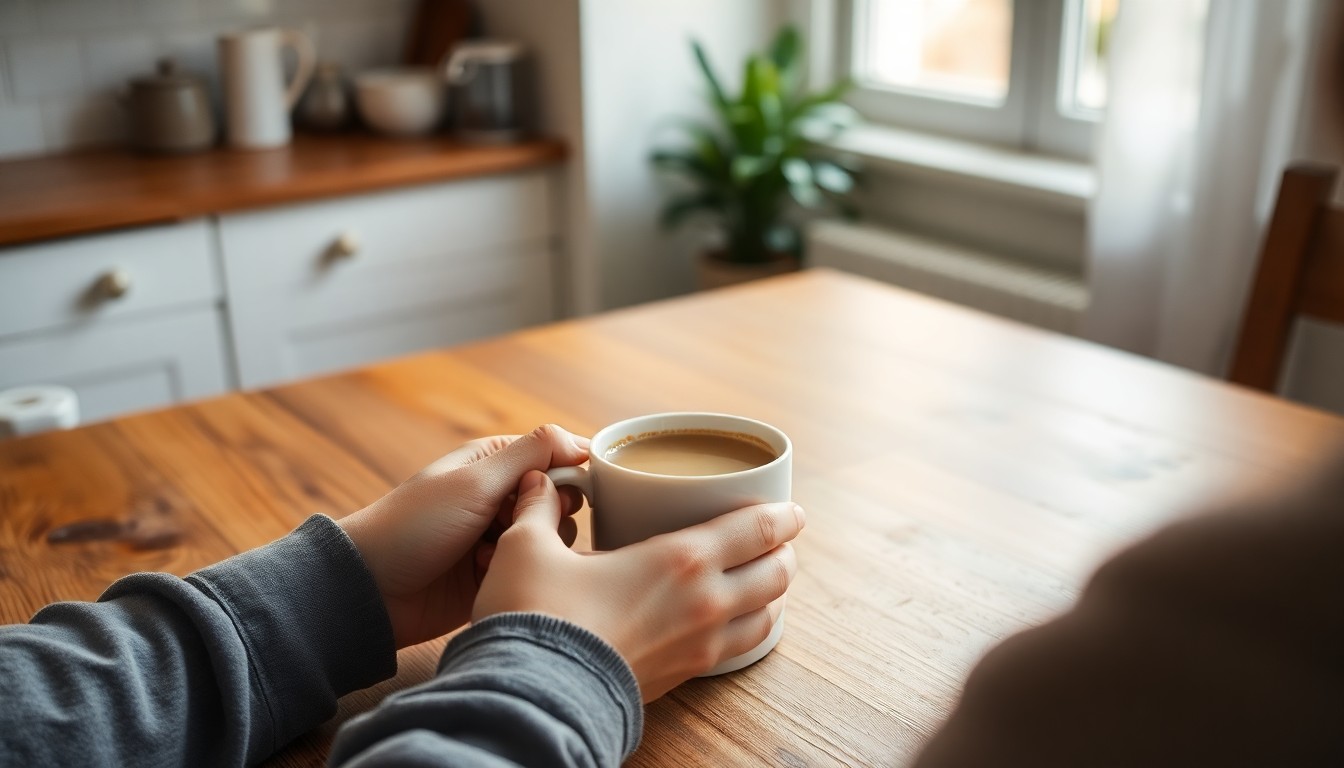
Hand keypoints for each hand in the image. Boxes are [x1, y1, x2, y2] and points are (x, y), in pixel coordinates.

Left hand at [338, 425, 588, 648]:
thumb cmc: (415, 524)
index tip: (568, 490)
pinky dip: (517, 569)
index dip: (571, 471)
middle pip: (558, 498)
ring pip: (550, 536)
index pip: (554, 456)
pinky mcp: (497, 573)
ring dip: (529, 542)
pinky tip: (486, 574)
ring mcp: (498, 537)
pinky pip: (531, 567)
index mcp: (493, 463)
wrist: (372, 588)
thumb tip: (580, 440)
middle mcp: (499, 497)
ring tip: (492, 552)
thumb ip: (531, 455)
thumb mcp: (475, 482)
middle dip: (548, 512)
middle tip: (517, 522)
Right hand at [474, 470, 804, 701]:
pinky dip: (749, 628)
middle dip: (784, 552)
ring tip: (759, 578)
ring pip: (767, 615)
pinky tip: (730, 620)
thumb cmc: (535, 616)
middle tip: (776, 539)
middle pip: (777, 573)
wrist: (530, 696)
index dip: (783, 515)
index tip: (791, 508)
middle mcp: (706, 602)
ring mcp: (701, 645)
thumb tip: (536, 483)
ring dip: (772, 593)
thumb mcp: (526, 546)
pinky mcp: (685, 677)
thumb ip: (538, 509)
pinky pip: (739, 648)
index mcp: (681, 558)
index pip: (758, 530)